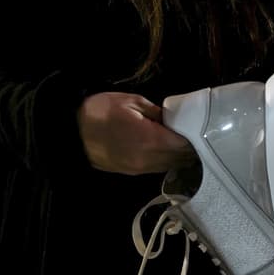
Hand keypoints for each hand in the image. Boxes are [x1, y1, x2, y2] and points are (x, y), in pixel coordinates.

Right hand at [77, 92, 195, 174]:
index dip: (197, 138)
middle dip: (193, 149)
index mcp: (151, 141)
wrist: (69, 132)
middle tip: (201, 136)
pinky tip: (171, 150)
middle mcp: (149, 160)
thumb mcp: (131, 102)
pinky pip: (159, 168)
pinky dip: (168, 160)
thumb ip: (158, 112)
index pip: (185, 145)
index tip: (204, 130)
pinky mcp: (133, 172)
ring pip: (171, 166)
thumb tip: (174, 119)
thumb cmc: (98, 112)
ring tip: (188, 143)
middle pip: (182, 159)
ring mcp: (140, 169)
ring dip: (181, 157)